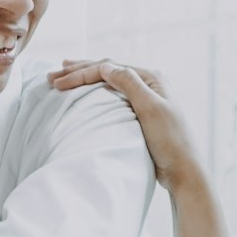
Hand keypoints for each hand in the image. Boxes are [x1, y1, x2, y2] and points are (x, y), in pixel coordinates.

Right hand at [50, 60, 204, 192]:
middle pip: (107, 71)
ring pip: (107, 82)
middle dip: (78, 71)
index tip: (57, 84)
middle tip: (52, 75)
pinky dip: (94, 92)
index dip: (81, 73)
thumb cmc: (170, 141)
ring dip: (84, 78)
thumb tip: (106, 66)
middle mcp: (148, 84)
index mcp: (150, 78)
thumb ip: (129, 84)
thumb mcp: (151, 109)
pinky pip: (111, 96)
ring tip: (63, 75)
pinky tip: (84, 93)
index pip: (108, 68)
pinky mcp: (139, 114)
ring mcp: (144, 98)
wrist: (184, 170)